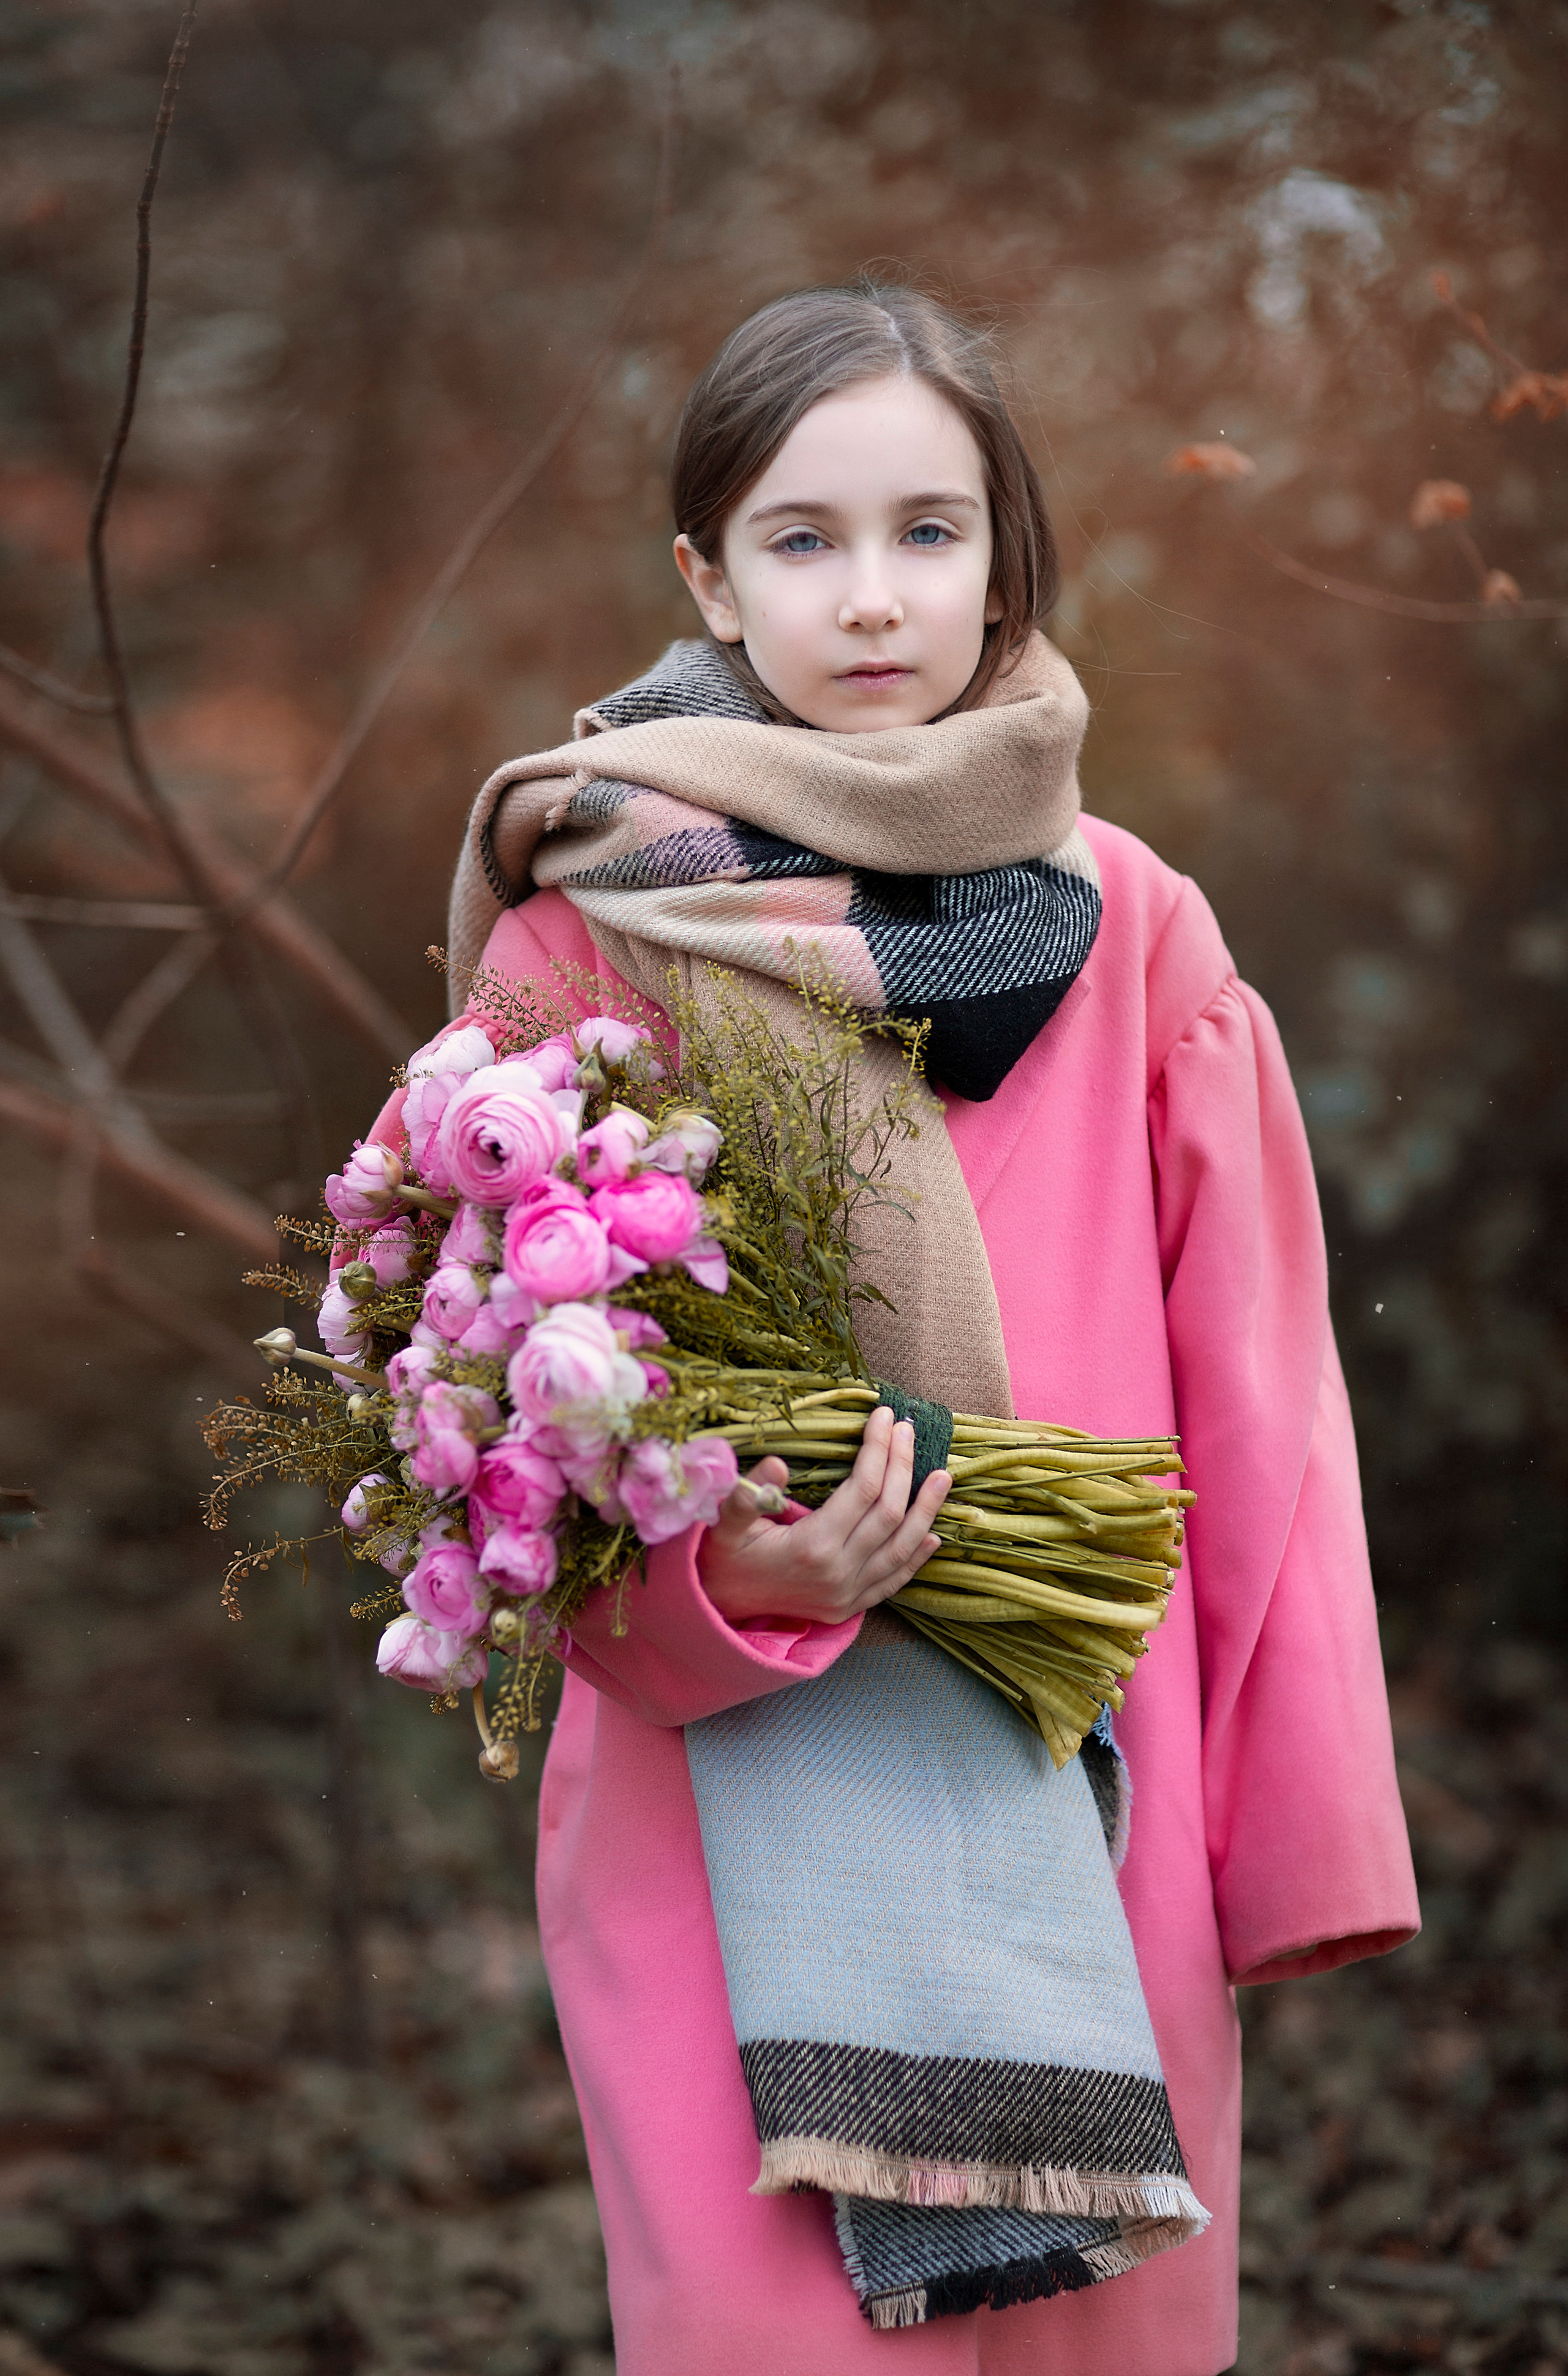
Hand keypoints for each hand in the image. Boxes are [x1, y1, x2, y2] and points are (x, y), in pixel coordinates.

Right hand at [697, 1405, 949, 1626]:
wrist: (716, 1606)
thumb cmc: (721, 1556)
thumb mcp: (724, 1523)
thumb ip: (747, 1494)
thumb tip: (777, 1464)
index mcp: (811, 1546)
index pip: (861, 1489)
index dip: (877, 1449)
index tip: (883, 1416)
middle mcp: (838, 1573)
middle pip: (888, 1513)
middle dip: (902, 1466)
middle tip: (908, 1430)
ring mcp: (848, 1594)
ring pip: (900, 1548)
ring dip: (926, 1510)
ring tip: (943, 1476)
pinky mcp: (850, 1607)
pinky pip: (893, 1582)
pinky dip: (916, 1558)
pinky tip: (933, 1535)